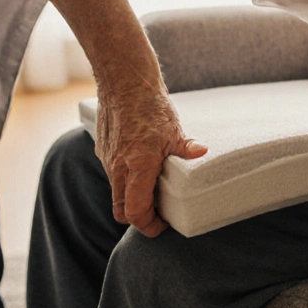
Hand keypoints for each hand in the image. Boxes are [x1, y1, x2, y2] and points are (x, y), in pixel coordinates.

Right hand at [94, 82, 207, 236]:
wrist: (123, 81)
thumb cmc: (149, 105)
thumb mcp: (174, 130)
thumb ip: (186, 149)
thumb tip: (204, 154)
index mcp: (138, 166)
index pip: (135, 211)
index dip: (149, 225)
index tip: (163, 225)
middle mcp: (118, 168)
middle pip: (121, 210)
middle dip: (139, 218)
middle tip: (159, 213)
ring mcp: (108, 160)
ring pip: (116, 193)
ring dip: (132, 198)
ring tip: (154, 190)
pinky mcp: (103, 151)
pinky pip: (112, 175)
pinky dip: (126, 181)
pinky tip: (142, 169)